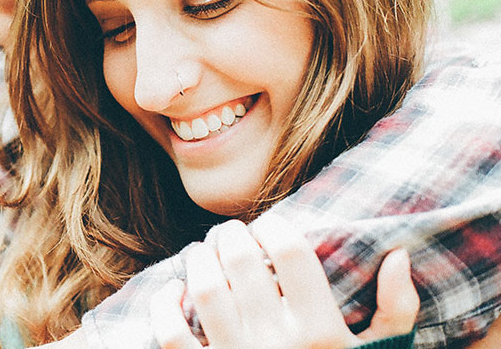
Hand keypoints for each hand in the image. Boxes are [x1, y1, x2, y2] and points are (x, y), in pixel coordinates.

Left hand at [149, 216, 418, 348]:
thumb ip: (396, 309)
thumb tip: (398, 255)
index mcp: (321, 333)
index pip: (291, 251)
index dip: (274, 226)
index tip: (268, 226)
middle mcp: (277, 344)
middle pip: (242, 261)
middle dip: (231, 235)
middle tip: (231, 234)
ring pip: (205, 289)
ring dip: (199, 259)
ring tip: (205, 253)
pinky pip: (172, 334)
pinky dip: (165, 305)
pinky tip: (175, 291)